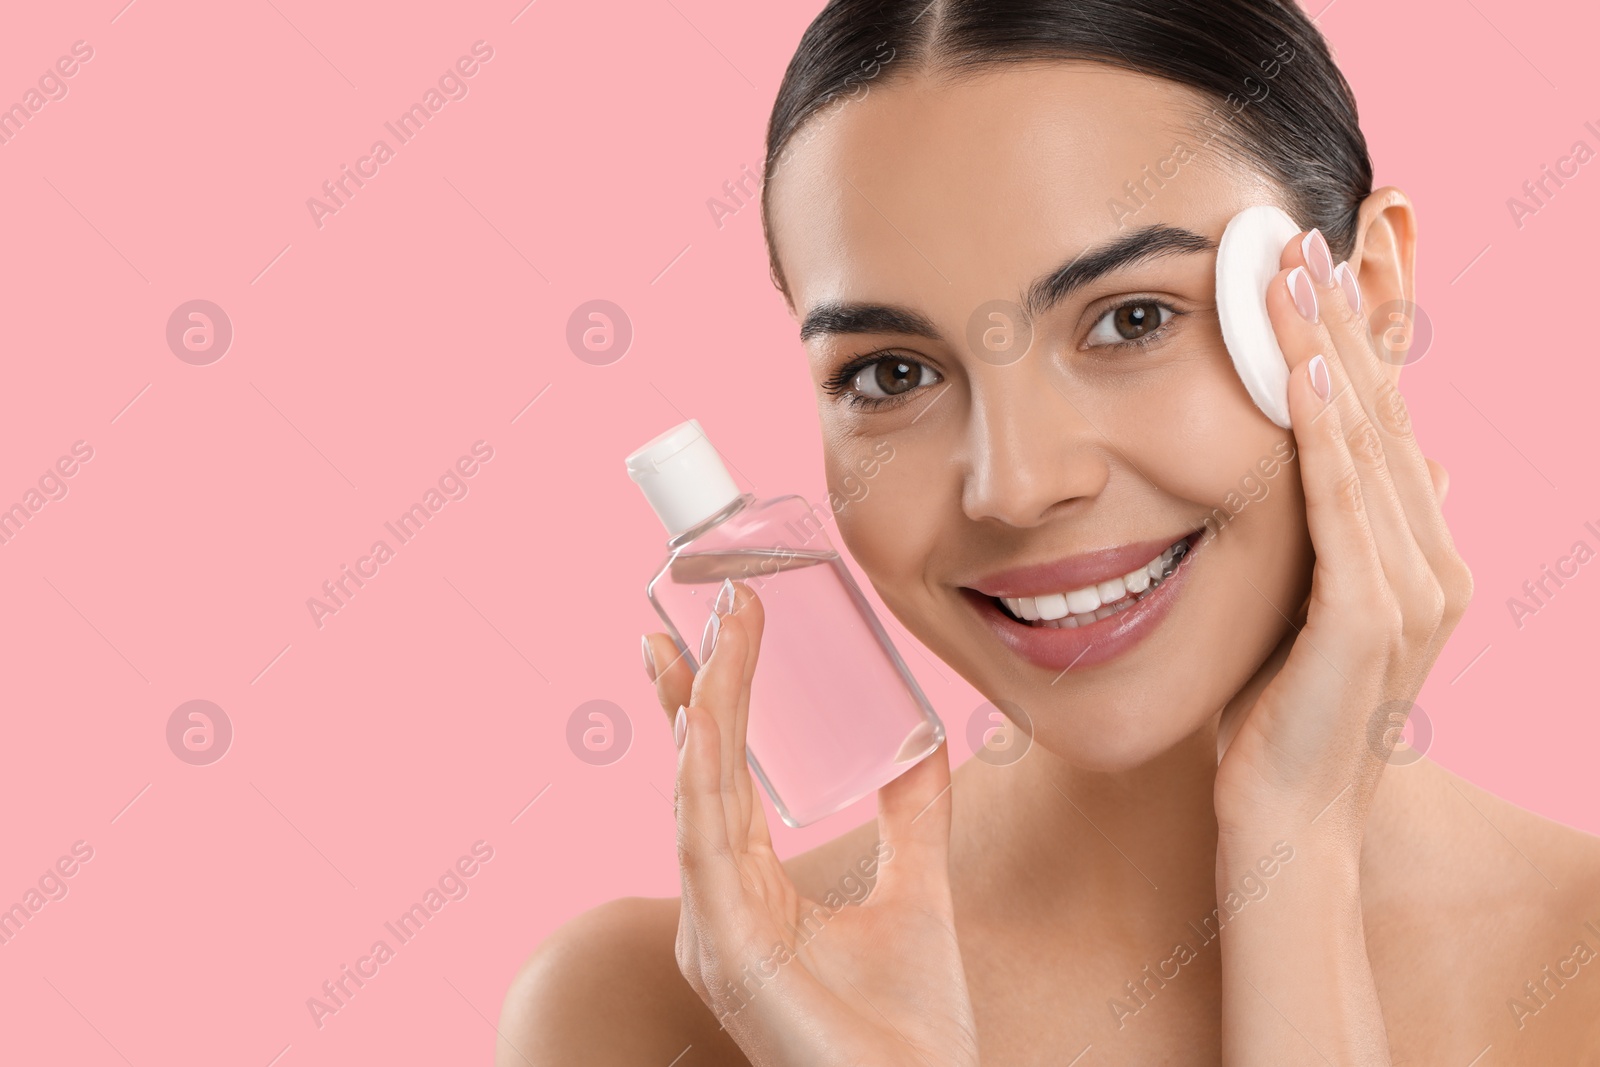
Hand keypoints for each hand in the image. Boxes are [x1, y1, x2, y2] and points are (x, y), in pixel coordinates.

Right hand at [642, 579, 979, 1066]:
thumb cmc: (908, 1032)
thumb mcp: (915, 893)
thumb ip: (910, 818)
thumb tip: (922, 737)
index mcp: (749, 894)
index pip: (717, 777)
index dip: (710, 700)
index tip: (715, 627)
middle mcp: (718, 905)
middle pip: (694, 774)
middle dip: (695, 685)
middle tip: (700, 604)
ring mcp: (714, 929)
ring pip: (697, 793)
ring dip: (706, 707)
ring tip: (719, 632)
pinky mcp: (726, 951)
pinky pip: (704, 844)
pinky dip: (700, 775)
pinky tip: (704, 720)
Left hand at [1213, 225, 1473, 843]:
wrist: (1290, 822)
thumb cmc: (1284, 719)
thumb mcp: (1312, 609)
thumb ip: (1345, 539)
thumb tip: (1392, 468)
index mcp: (1416, 553)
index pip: (1385, 421)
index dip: (1362, 337)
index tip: (1329, 258)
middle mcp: (1432, 560)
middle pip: (1384, 412)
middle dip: (1345, 318)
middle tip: (1306, 231)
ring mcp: (1411, 589)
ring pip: (1365, 443)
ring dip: (1329, 351)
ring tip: (1295, 270)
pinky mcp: (1370, 618)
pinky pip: (1343, 507)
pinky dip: (1325, 435)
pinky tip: (1305, 371)